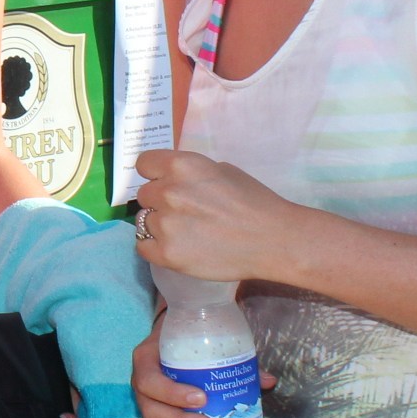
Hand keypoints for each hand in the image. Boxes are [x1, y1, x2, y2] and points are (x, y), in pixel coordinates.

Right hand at [131, 319, 276, 417]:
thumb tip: (266, 381)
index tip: (201, 398)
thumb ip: (233, 356)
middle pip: (150, 412)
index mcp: (148, 362)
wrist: (172, 338)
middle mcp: (142, 388)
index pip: (150, 380)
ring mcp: (146, 410)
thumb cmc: (189, 338)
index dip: (171, 393)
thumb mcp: (205, 339)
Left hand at [132, 148, 298, 284]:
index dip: (153, 174)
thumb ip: (191, 173)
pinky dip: (156, 248)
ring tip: (189, 233)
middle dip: (160, 202)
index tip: (163, 182)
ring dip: (161, 226)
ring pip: (145, 222)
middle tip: (185, 213)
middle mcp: (168, 192)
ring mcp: (165, 224)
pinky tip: (178, 247)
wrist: (273, 240)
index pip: (144, 163)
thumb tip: (173, 179)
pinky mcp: (167, 254)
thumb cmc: (254, 201)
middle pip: (144, 195)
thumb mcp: (222, 171)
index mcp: (182, 165)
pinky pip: (143, 247)